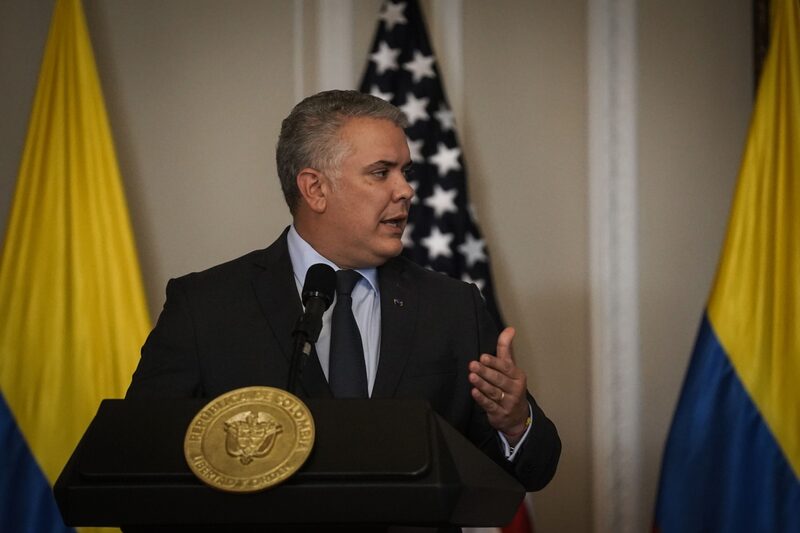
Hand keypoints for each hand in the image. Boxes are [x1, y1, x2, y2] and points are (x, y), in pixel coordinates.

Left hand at [468, 327, 528, 445]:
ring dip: (482, 384)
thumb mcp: (510, 368)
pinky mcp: (499, 413)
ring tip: (471, 376)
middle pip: (499, 379)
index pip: (506, 367)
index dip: (494, 362)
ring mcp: (507, 402)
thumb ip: (506, 349)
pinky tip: (474, 392)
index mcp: (517, 376)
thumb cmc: (511, 386)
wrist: (518, 416)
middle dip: (486, 372)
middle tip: (473, 365)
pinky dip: (481, 399)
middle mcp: (514, 389)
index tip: (483, 357)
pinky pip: (489, 405)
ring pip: (493, 392)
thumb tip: (510, 328)